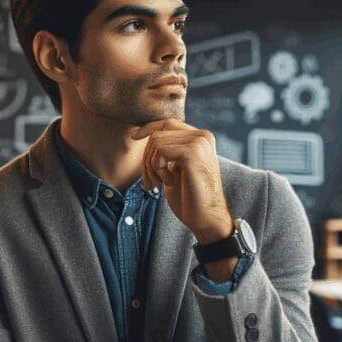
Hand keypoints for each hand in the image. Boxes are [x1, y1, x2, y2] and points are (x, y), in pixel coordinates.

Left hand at [132, 119, 231, 243]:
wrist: (206, 218)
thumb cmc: (190, 198)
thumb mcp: (175, 168)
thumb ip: (167, 152)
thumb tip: (141, 135)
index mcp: (200, 138)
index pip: (168, 123)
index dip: (148, 128)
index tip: (134, 137)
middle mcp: (202, 136)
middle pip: (158, 133)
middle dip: (146, 158)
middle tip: (150, 181)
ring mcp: (199, 143)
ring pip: (156, 142)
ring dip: (150, 166)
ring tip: (159, 183)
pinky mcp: (193, 153)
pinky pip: (160, 151)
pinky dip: (157, 169)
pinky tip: (169, 182)